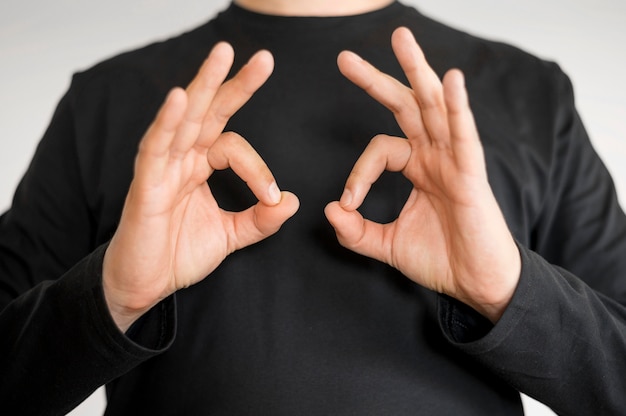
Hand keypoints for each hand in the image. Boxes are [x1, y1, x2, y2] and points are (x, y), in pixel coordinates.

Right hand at [103, 43, 298, 331]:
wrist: (146, 285)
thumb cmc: (179, 255)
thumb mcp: (230, 236)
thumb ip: (260, 220)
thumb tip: (293, 201)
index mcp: (200, 167)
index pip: (233, 147)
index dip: (258, 169)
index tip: (273, 197)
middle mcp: (182, 159)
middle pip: (210, 112)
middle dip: (234, 83)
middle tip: (264, 58)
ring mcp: (162, 168)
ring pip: (184, 118)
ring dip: (204, 85)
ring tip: (223, 54)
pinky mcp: (146, 184)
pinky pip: (155, 147)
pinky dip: (167, 122)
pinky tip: (181, 99)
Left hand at [325, 27, 519, 321]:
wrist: (475, 284)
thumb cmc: (441, 259)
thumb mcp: (387, 245)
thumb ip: (356, 231)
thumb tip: (329, 210)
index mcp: (417, 167)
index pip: (378, 149)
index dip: (358, 173)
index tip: (348, 203)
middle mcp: (434, 156)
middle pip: (405, 105)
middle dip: (377, 80)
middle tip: (345, 58)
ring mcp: (454, 161)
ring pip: (434, 106)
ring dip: (418, 71)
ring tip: (400, 38)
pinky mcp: (471, 176)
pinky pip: (464, 136)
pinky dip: (458, 108)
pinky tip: (450, 81)